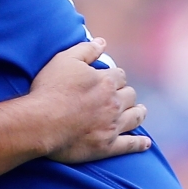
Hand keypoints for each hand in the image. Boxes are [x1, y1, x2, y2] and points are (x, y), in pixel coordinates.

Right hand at [31, 38, 149, 163]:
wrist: (42, 123)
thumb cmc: (50, 89)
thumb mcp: (64, 61)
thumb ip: (86, 50)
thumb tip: (102, 42)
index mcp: (106, 82)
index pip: (120, 75)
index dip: (115, 76)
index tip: (109, 79)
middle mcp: (115, 103)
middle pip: (130, 95)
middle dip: (126, 94)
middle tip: (120, 96)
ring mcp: (113, 126)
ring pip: (135, 118)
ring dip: (138, 113)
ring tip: (138, 112)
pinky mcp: (107, 146)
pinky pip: (130, 144)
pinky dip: (139, 143)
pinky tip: (145, 143)